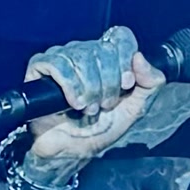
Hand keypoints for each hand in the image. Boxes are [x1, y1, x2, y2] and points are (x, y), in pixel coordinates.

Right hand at [23, 24, 166, 159]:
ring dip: (89, 89)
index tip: (125, 85)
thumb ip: (150, 84)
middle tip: (103, 105)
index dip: (125, 59)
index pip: (121, 37)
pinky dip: (70, 86)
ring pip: (81, 57)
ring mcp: (62, 57)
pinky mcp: (40, 67)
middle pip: (103, 50)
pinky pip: (58, 64)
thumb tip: (140, 58)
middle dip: (108, 84)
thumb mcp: (135, 109)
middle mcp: (85, 52)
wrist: (72, 151)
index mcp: (108, 58)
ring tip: (88, 109)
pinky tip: (73, 103)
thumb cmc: (100, 130)